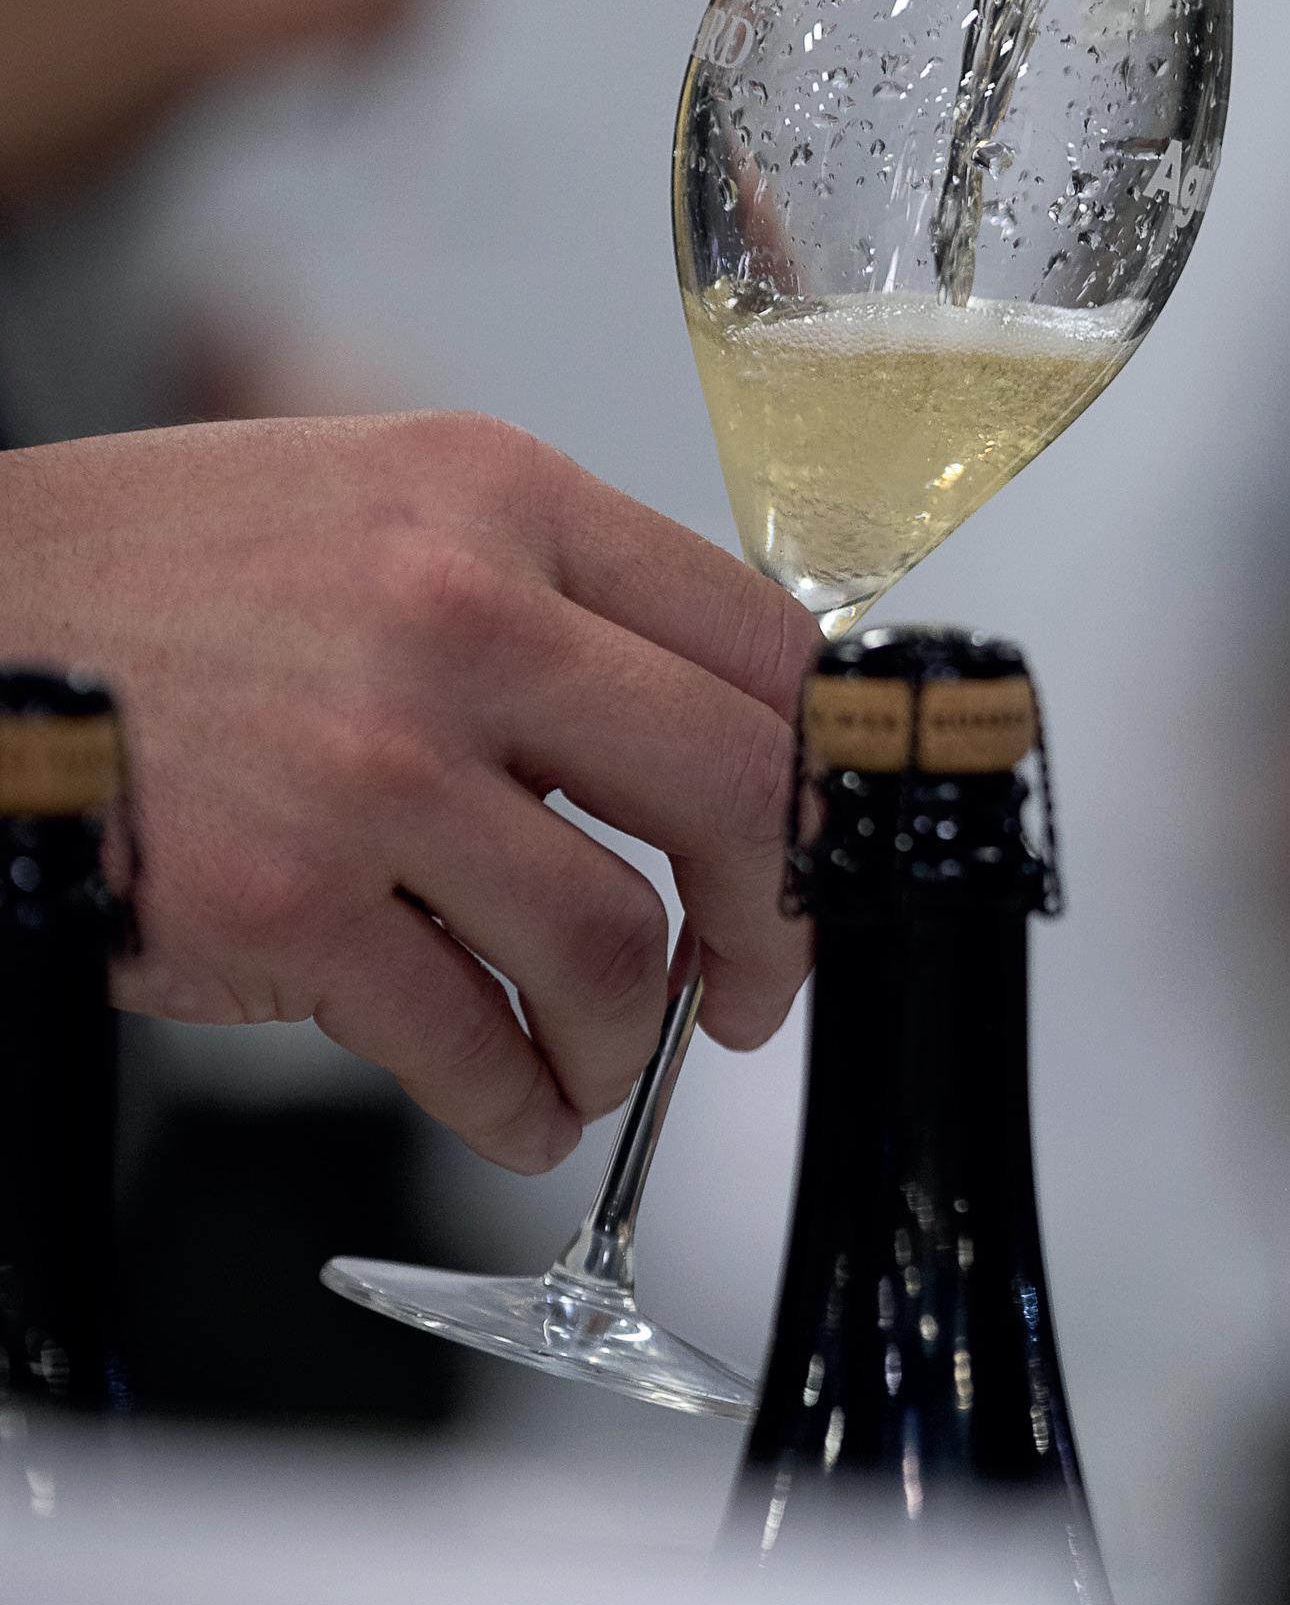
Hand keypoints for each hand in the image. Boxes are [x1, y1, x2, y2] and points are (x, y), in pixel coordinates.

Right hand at [0, 413, 817, 1170]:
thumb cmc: (156, 580)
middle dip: (775, 917)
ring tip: (598, 1053)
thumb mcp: (379, 507)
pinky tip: (516, 1105)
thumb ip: (545, 598)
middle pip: (733, 788)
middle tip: (754, 979)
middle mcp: (458, 616)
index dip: (818, 769)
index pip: (759, 641)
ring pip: (612, 942)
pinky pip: (469, 1041)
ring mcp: (372, 766)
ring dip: (629, 1034)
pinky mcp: (285, 905)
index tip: (813, 839)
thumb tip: (699, 735)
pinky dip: (518, 1101)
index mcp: (502, 499)